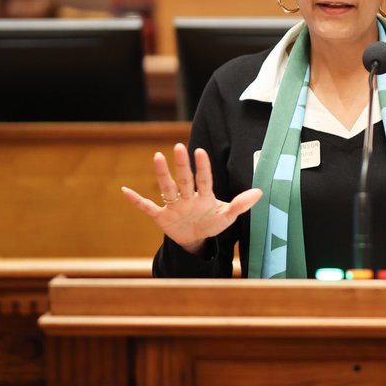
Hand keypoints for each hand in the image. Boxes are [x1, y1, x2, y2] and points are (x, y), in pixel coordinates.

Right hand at [121, 142, 261, 254]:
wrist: (195, 238)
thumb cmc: (211, 222)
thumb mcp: (228, 216)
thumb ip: (241, 204)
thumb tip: (260, 192)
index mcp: (204, 196)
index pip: (204, 180)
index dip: (203, 167)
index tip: (200, 152)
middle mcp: (187, 197)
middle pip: (184, 179)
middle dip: (181, 165)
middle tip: (178, 147)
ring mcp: (173, 206)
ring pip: (167, 188)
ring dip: (162, 174)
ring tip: (157, 157)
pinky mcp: (161, 216)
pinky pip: (147, 207)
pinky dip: (136, 200)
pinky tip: (125, 191)